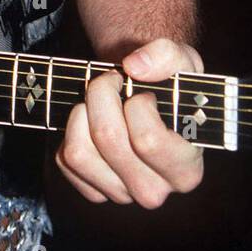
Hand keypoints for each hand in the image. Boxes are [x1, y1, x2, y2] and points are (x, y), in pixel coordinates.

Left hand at [55, 37, 204, 206]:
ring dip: (81, 112)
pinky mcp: (94, 191)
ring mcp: (122, 194)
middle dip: (102, 94)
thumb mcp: (182, 61)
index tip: (142, 91)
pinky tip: (89, 121)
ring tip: (98, 101)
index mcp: (186, 170)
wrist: (146, 97)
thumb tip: (134, 67)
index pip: (148, 140)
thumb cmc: (169, 84)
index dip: (138, 103)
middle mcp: (155, 191)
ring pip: (80, 152)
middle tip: (112, 80)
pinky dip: (70, 131)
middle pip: (108, 139)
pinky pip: (65, 159)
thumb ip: (168, 56)